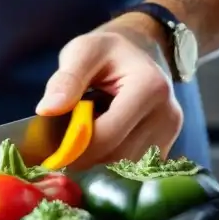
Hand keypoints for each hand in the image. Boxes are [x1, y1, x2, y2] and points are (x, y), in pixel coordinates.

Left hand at [36, 16, 182, 166]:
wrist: (138, 53)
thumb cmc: (106, 52)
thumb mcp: (82, 52)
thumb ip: (66, 79)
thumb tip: (47, 110)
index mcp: (149, 88)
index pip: (108, 135)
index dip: (74, 147)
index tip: (48, 149)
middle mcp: (167, 115)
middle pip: (117, 156)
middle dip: (83, 156)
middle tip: (58, 148)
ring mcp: (171, 134)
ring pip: (124, 167)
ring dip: (96, 161)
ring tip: (80, 139)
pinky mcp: (166, 146)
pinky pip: (132, 167)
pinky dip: (110, 162)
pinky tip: (99, 144)